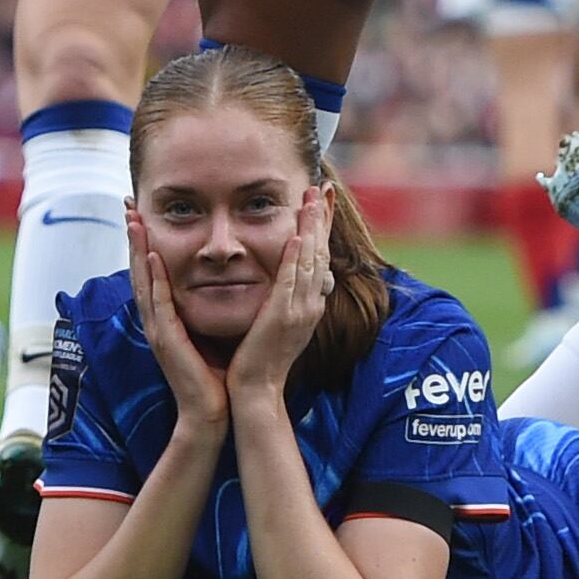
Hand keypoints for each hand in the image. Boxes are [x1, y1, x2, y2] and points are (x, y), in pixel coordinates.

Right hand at [131, 210, 225, 435]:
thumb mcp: (205, 331)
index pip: (150, 271)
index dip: (143, 242)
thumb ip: (202, 308)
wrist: (211, 412)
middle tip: (127, 204)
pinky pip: (159, 305)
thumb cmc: (213, 374)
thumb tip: (220, 281)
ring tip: (133, 220)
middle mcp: (156, 320)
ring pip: (143, 281)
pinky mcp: (168, 342)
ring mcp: (158, 330)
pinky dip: (153, 280)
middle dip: (133, 237)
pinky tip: (151, 257)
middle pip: (139, 270)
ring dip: (136, 249)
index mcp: (165, 318)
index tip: (140, 212)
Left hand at [232, 189, 334, 403]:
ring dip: (312, 228)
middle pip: (321, 252)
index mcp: (308, 304)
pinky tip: (298, 237)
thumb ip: (284, 299)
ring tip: (312, 199)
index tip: (322, 200)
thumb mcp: (278, 323)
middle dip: (322, 218)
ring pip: (310, 261)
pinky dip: (296, 259)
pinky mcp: (281, 318)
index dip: (322, 228)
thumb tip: (287, 279)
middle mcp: (310, 304)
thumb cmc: (261, 359)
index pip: (320, 257)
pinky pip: (291, 283)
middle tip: (322, 188)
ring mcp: (298, 311)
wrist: (256, 391)